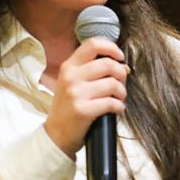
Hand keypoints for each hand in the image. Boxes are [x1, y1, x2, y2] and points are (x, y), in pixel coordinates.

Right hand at [44, 37, 129, 158]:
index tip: (120, 57)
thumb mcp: (74, 84)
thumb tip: (124, 67)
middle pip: (108, 64)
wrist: (56, 135)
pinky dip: (120, 107)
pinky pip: (112, 103)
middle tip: (121, 85)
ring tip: (119, 99)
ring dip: (122, 93)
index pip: (92, 44)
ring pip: (113, 84)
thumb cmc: (68, 108)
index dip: (111, 48)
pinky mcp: (83, 110)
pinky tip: (117, 110)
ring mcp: (76, 93)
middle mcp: (71, 77)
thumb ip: (95, 72)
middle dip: (121, 75)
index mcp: (69, 67)